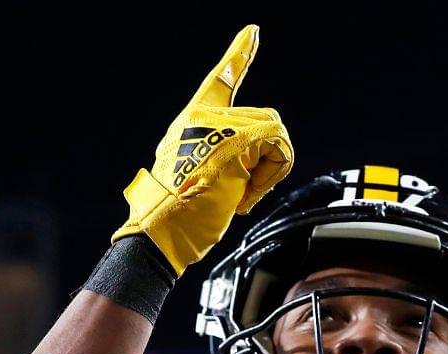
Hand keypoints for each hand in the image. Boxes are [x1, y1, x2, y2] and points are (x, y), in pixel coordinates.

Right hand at [111, 24, 293, 275]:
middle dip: (264, 161)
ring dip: (267, 171)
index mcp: (192, 121)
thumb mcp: (201, 176)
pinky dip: (271, 176)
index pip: (220, 81)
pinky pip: (280, 147)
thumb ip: (222, 155)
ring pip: (275, 134)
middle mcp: (204, 116)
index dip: (238, 56)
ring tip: (236, 194)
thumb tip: (256, 159)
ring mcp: (220, 123)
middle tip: (236, 192)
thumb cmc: (183, 213)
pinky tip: (243, 194)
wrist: (167, 226)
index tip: (253, 32)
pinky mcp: (238, 136)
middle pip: (266, 121)